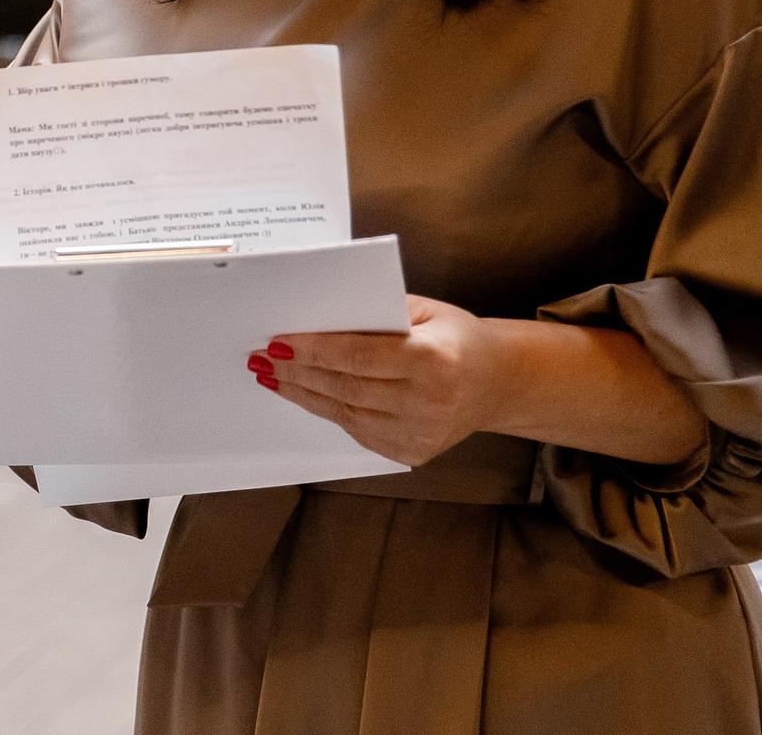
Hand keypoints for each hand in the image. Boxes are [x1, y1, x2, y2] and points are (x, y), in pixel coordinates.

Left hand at [250, 294, 499, 466]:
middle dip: (297, 372)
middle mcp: (430, 402)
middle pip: (346, 387)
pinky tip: (303, 394)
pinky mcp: (412, 452)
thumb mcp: (423, 310)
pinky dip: (326, 410)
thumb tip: (315, 315)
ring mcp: (422, 433)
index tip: (278, 342)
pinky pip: (357, 430)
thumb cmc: (455, 337)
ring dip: (302, 393)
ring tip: (272, 375)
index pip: (359, 355)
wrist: (498, 381)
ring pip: (345, 412)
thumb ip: (375, 312)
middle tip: (263, 357)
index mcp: (435, 360)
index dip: (314, 350)